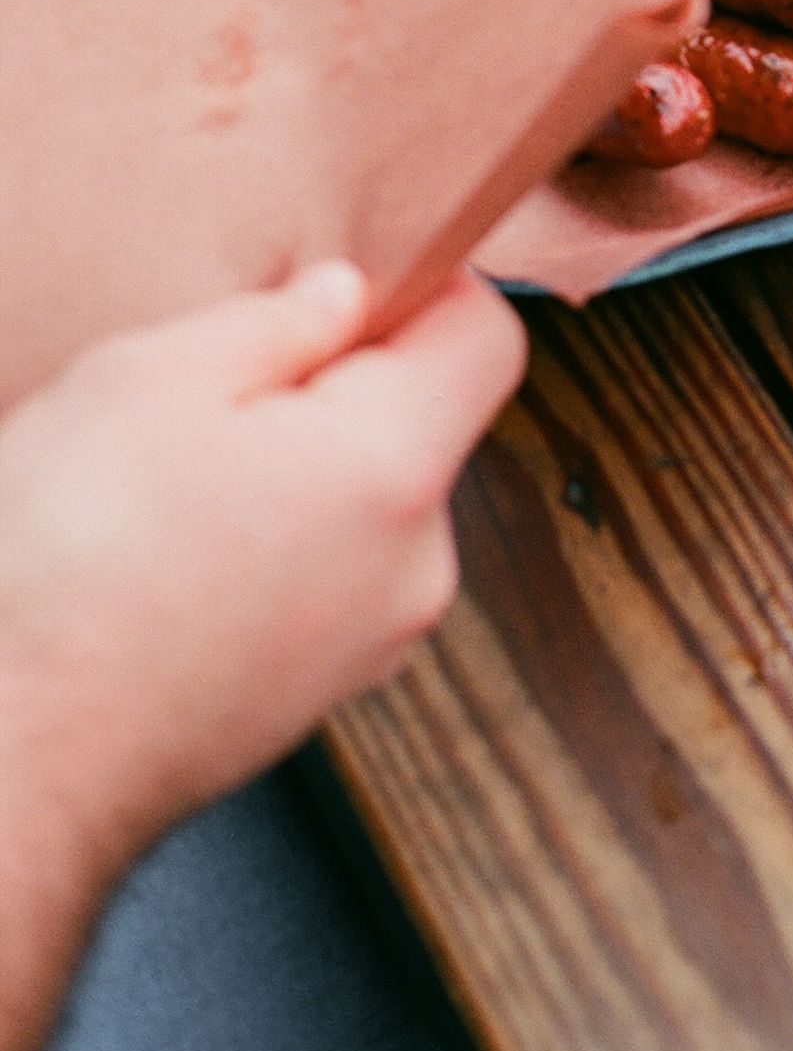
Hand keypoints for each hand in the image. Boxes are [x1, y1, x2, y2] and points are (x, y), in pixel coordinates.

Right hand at [0, 262, 525, 876]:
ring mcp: (370, 644)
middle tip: (210, 402)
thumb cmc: (70, 570)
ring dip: (292, 476)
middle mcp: (414, 566)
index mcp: (395, 470)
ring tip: (170, 494)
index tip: (339, 295)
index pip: (487, 338)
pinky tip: (169, 561)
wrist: (17, 759)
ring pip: (363, 507)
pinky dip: (268, 552)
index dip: (424, 292)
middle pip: (421, 425)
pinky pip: (323, 581)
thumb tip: (342, 296)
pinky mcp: (314, 698)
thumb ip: (274, 320)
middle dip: (332, 392)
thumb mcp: (148, 380)